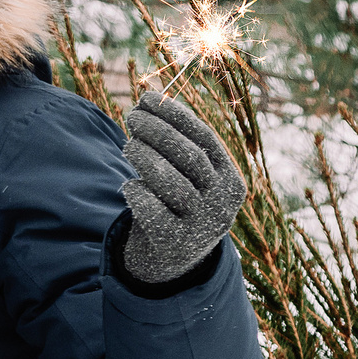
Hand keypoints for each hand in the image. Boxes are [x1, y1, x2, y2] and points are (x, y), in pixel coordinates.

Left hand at [119, 92, 243, 285]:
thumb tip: (148, 96)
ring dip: (147, 159)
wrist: (172, 262)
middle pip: (191, 158)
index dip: (176, 115)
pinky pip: (154, 212)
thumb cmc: (175, 206)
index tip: (148, 97)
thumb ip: (173, 143)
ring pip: (174, 184)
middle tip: (131, 117)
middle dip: (158, 132)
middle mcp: (223, 203)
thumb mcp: (185, 177)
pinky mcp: (177, 244)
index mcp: (230, 180)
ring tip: (127, 146)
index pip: (206, 139)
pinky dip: (138, 194)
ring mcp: (203, 226)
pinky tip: (129, 186)